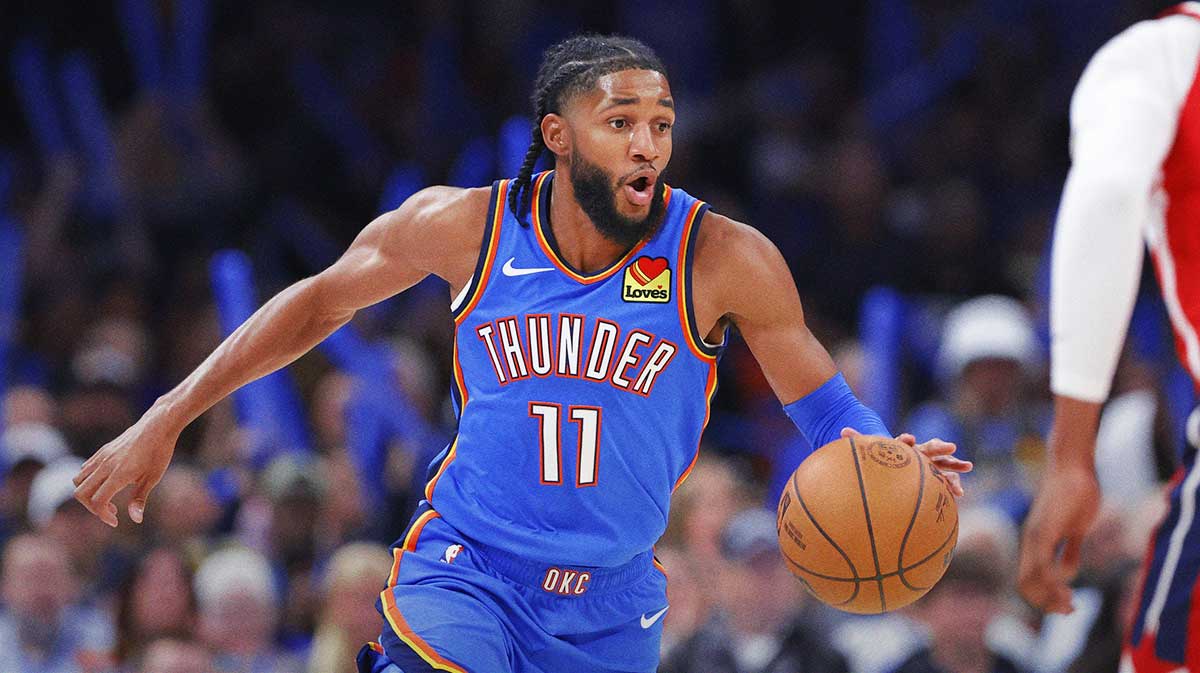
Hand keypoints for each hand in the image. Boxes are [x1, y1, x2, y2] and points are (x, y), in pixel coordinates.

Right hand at [72, 408, 178, 526]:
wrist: (158, 426)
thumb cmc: (159, 452)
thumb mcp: (153, 478)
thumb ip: (139, 499)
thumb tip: (135, 519)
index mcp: (118, 474)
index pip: (97, 501)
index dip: (102, 515)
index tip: (115, 521)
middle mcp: (105, 465)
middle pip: (80, 493)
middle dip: (92, 507)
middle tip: (111, 511)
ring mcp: (101, 457)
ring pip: (79, 480)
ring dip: (88, 494)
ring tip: (108, 497)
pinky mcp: (102, 451)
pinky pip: (85, 469)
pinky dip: (89, 481)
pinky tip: (108, 482)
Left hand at [840, 428, 971, 496]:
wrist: (896, 462)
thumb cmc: (882, 457)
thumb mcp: (869, 450)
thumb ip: (858, 440)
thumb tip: (842, 431)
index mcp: (902, 446)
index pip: (905, 442)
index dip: (906, 440)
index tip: (908, 439)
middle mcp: (919, 453)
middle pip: (930, 448)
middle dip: (940, 447)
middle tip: (951, 446)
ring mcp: (930, 464)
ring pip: (944, 463)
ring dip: (955, 465)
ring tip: (969, 466)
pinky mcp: (935, 477)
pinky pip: (946, 480)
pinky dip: (952, 485)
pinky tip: (959, 494)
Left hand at [1018, 464, 1099, 613]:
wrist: (1073, 467)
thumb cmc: (1076, 494)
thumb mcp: (1074, 529)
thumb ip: (1070, 550)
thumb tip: (1069, 572)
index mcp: (1035, 543)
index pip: (1029, 581)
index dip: (1045, 599)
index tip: (1068, 605)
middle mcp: (1031, 541)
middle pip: (1026, 585)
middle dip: (1047, 603)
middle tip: (1070, 609)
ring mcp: (1037, 534)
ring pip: (1032, 577)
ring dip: (1050, 596)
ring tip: (1070, 603)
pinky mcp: (1047, 527)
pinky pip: (1042, 559)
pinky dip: (1052, 579)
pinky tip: (1068, 584)